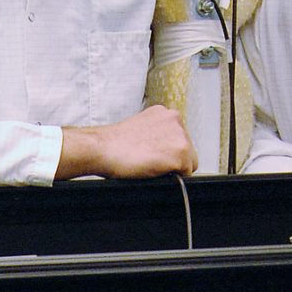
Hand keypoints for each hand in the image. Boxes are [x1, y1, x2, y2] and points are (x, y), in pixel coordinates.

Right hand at [57, 105, 195, 180]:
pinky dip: (172, 177)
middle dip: (173, 160)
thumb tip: (163, 148)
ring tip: (150, 164)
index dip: (168, 152)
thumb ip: (158, 134)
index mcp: (166, 113)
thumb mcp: (142, 129)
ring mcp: (180, 136)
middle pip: (188, 150)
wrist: (102, 148)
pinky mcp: (180, 153)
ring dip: (173, 168)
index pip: (180, 139)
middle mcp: (176, 120)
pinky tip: (153, 169)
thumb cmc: (115, 143)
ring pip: (189, 163)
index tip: (154, 154)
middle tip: (150, 161)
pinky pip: (186, 174)